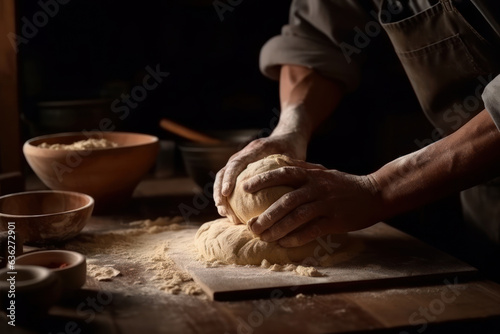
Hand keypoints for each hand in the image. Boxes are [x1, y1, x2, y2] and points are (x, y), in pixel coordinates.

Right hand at [214, 132, 306, 223]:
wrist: (288, 136)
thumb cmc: (293, 148)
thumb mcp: (294, 157)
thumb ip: (287, 171)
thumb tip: (285, 197)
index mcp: (255, 148)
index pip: (236, 163)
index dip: (228, 178)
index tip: (226, 194)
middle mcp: (244, 153)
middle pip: (223, 171)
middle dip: (219, 191)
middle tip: (223, 210)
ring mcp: (240, 160)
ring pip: (223, 177)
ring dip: (221, 196)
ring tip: (225, 214)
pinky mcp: (241, 167)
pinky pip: (231, 181)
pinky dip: (229, 196)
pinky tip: (233, 213)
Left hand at [244, 162, 382, 246]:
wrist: (374, 194)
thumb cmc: (343, 184)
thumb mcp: (322, 172)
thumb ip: (302, 169)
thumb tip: (278, 164)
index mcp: (312, 174)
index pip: (283, 173)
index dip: (262, 180)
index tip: (244, 187)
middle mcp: (317, 188)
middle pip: (286, 201)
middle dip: (266, 214)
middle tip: (250, 225)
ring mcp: (326, 204)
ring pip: (296, 218)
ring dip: (277, 229)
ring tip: (263, 237)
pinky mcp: (334, 220)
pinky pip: (311, 231)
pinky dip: (296, 238)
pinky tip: (283, 244)